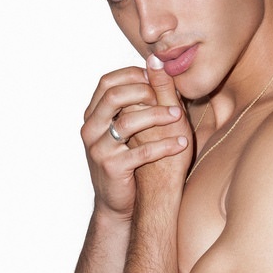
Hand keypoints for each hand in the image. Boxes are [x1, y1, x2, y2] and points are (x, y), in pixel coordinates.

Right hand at [81, 66, 189, 219]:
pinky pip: (141, 152)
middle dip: (145, 91)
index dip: (132, 75)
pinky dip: (165, 146)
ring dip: (158, 116)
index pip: (107, 82)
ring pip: (128, 122)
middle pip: (114, 96)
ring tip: (180, 116)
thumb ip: (134, 104)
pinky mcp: (112, 168)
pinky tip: (181, 144)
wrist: (117, 203)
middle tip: (169, 96)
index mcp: (93, 116)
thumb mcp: (127, 131)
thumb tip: (156, 69)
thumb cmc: (127, 161)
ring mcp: (99, 149)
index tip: (157, 77)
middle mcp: (90, 129)